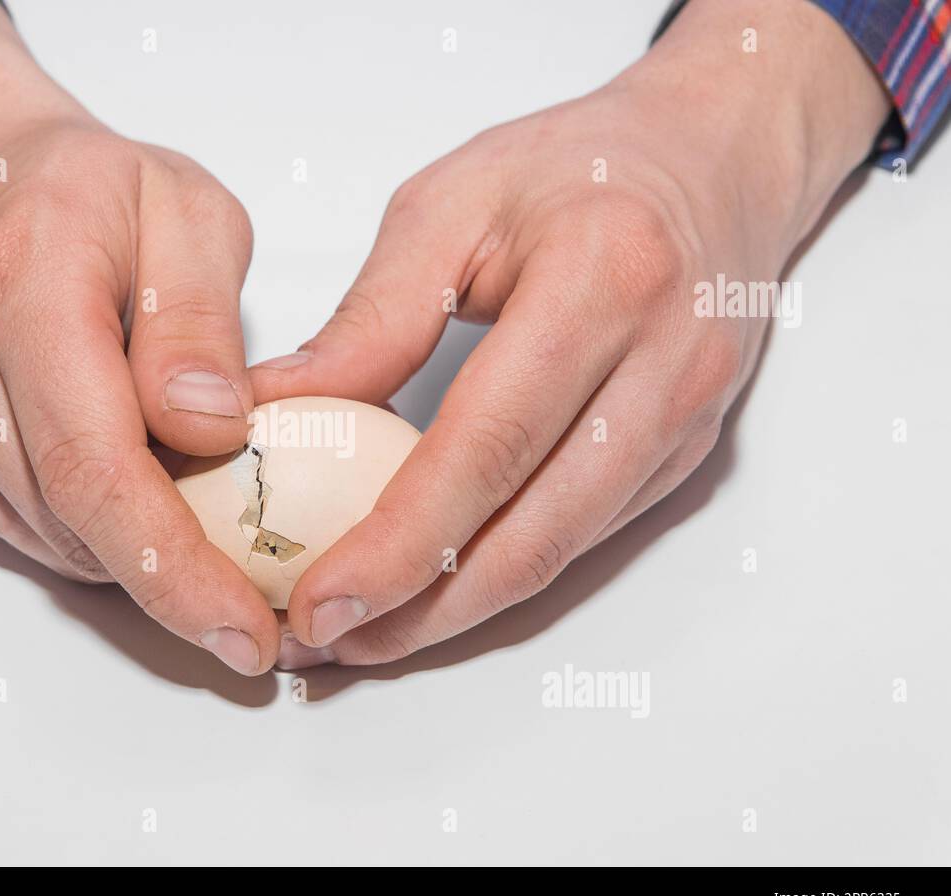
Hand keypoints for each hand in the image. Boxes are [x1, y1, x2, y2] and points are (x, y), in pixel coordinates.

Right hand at [0, 0, 278, 674]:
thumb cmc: (93, 194)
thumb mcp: (190, 214)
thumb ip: (201, 322)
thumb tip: (209, 430)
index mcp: (21, 278)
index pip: (96, 467)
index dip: (176, 570)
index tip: (246, 634)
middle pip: (70, 522)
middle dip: (173, 568)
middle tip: (250, 564)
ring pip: (43, 540)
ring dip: (125, 540)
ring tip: (171, 471)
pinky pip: (8, 529)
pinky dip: (75, 525)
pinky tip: (99, 459)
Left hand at [256, 0, 890, 665]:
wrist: (712, 158)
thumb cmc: (576, 168)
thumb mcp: (451, 204)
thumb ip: (371, 318)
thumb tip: (277, 410)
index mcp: (600, 282)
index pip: (485, 448)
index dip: (399, 544)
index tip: (321, 601)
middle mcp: (663, 365)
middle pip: (533, 532)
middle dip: (421, 611)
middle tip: (326, 643)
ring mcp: (686, 420)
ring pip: (562, 555)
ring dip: (459, 613)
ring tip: (367, 636)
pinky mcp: (687, 452)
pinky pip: (586, 538)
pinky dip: (505, 578)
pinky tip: (439, 591)